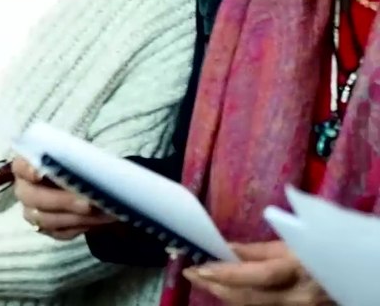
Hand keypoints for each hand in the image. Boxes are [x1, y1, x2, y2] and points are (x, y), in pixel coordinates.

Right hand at [12, 157, 114, 239]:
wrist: (86, 184)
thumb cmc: (78, 164)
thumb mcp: (77, 155)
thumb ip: (76, 160)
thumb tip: (89, 167)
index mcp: (26, 165)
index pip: (20, 167)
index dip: (27, 170)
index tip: (40, 174)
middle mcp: (24, 189)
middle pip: (32, 197)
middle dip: (62, 201)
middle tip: (87, 203)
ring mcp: (32, 211)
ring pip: (45, 220)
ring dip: (75, 218)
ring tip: (101, 214)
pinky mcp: (46, 229)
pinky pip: (59, 232)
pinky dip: (79, 227)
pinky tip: (97, 220)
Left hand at [184, 241, 332, 304]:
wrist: (354, 273)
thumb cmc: (322, 250)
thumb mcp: (292, 244)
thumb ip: (258, 250)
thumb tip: (226, 247)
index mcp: (298, 270)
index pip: (257, 276)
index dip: (226, 273)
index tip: (198, 267)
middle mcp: (298, 296)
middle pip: (249, 298)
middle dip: (217, 287)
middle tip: (192, 274)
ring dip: (225, 295)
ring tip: (203, 280)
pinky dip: (241, 299)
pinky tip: (226, 291)